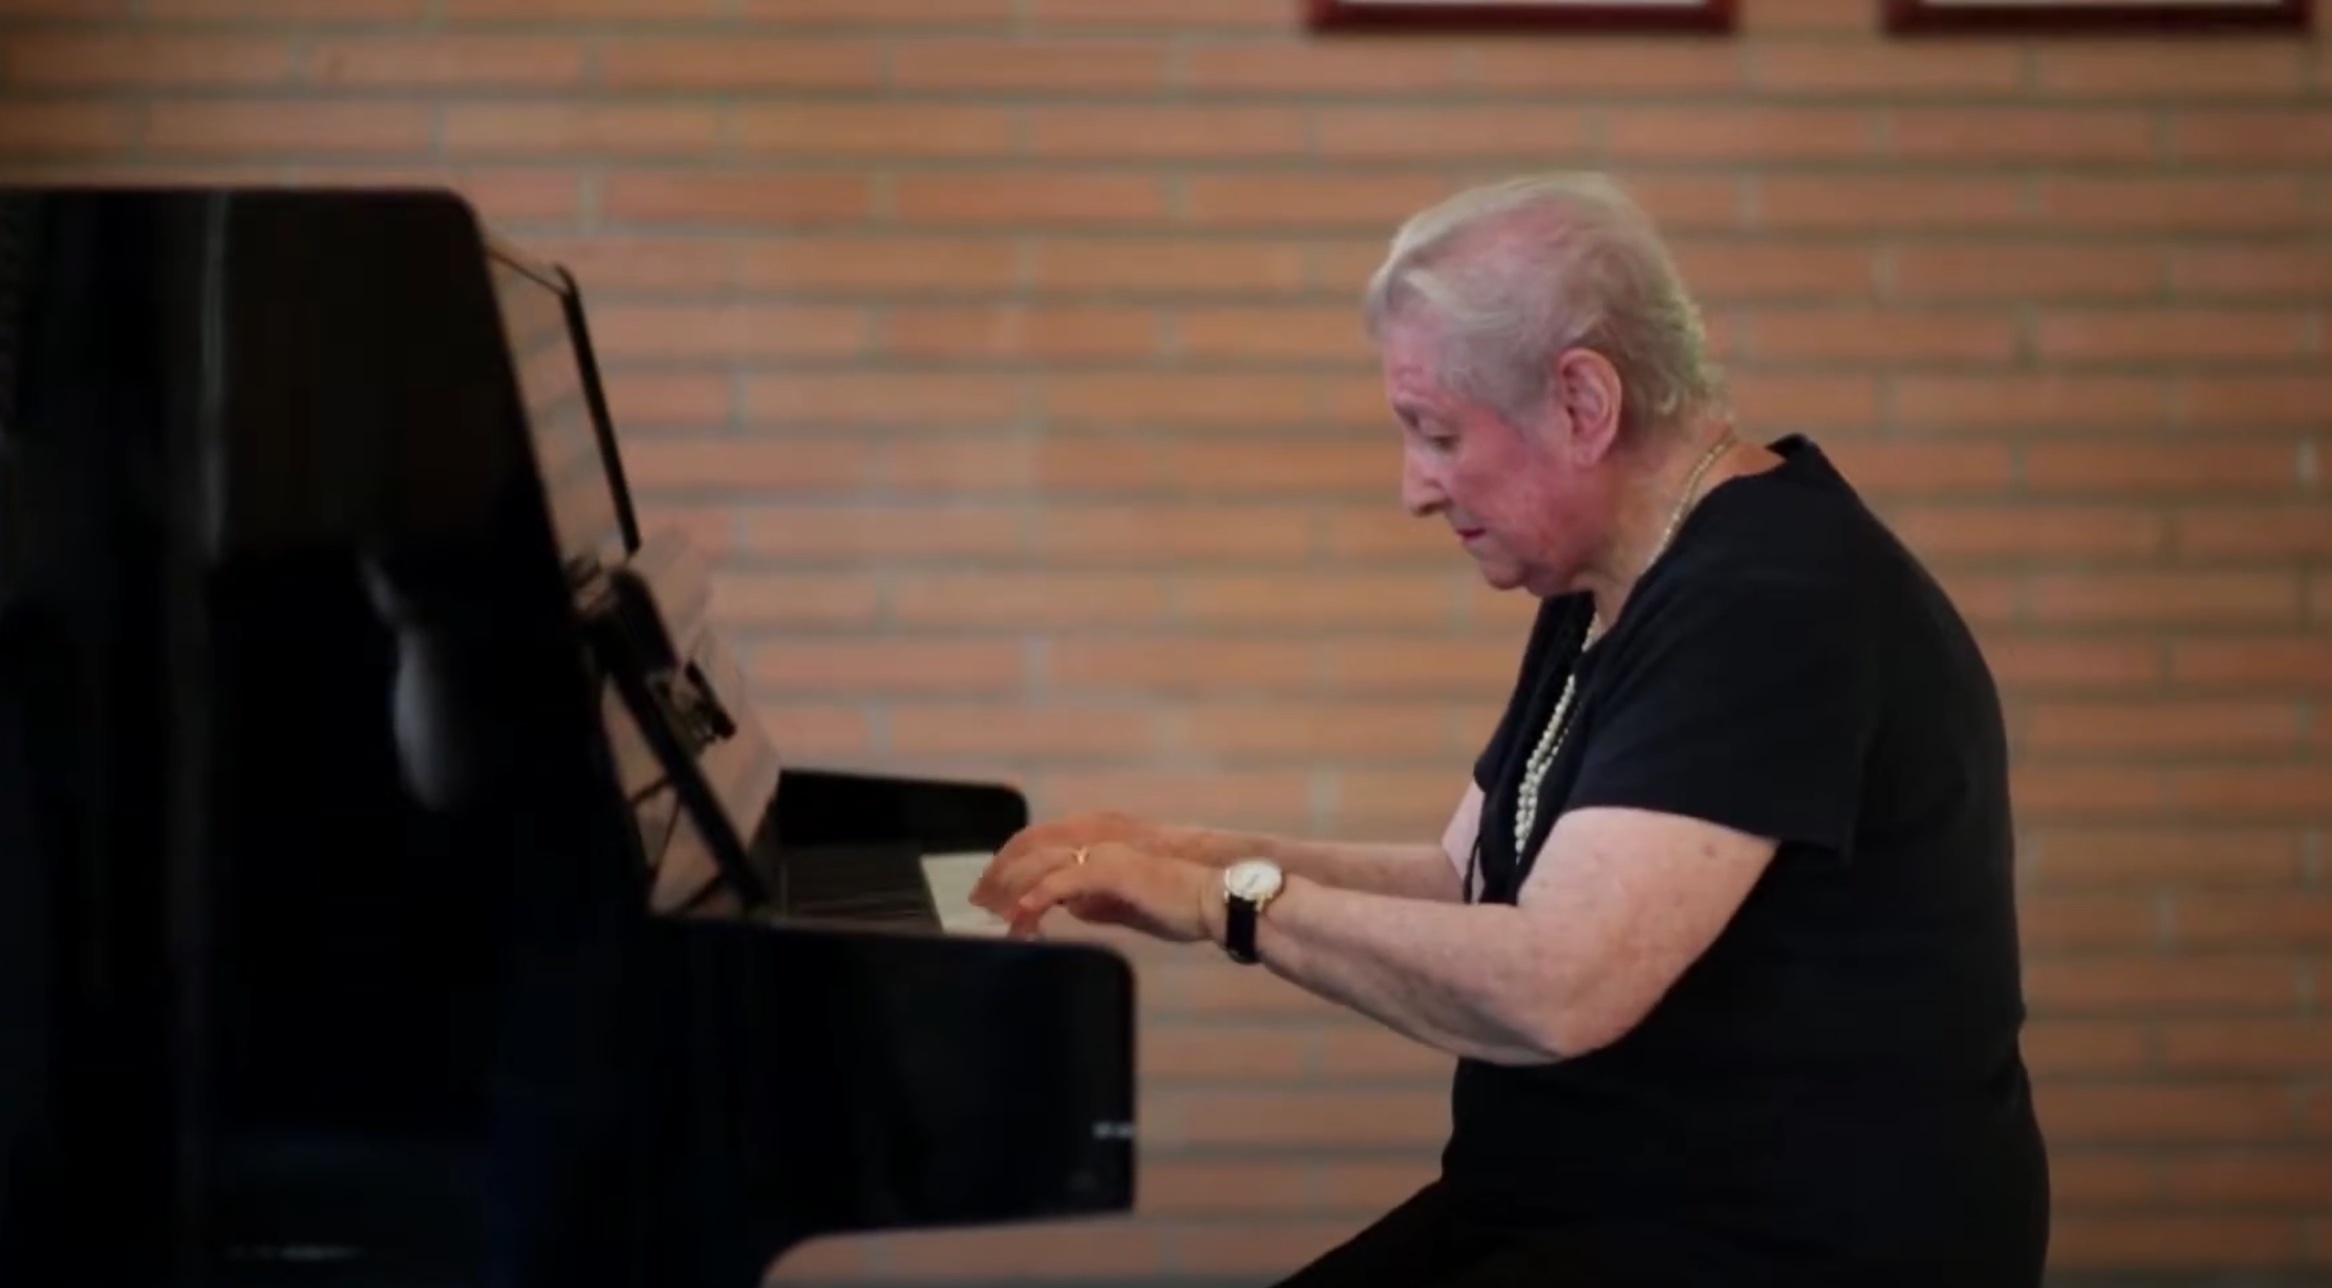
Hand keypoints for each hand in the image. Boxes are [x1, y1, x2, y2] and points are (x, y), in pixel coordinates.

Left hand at [976, 811, 1223, 906]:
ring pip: (1040, 863)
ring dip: (1010, 889)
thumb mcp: (1125, 902)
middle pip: (1029, 848)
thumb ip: (1095, 900)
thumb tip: (1068, 907)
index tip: (988, 891)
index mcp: (1099, 842)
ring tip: (994, 916)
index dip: (1008, 865)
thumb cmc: (1178, 903)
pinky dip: (1037, 898)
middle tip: (978, 905)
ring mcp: (1104, 852)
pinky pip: (1063, 882)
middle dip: (998, 874)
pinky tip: (1022, 916)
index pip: (1038, 844)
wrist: (1216, 899)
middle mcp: (1097, 838)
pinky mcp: (1113, 871)